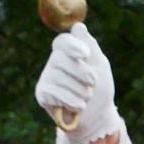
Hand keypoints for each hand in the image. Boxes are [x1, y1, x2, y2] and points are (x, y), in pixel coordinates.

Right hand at [35, 23, 119, 143]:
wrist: (98, 117)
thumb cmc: (99, 89)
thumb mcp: (100, 67)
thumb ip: (91, 47)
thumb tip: (78, 26)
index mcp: (67, 52)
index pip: (63, 42)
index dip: (72, 46)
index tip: (85, 54)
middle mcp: (54, 62)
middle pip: (61, 59)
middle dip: (83, 73)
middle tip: (93, 83)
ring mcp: (47, 77)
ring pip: (60, 78)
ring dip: (81, 91)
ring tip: (86, 97)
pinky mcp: (42, 94)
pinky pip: (55, 93)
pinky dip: (72, 101)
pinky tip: (79, 106)